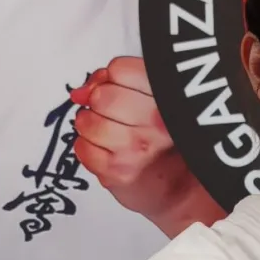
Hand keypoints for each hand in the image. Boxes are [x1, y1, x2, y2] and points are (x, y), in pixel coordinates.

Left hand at [71, 56, 225, 237]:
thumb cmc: (166, 142)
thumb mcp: (155, 101)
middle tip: (114, 115)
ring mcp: (137, 148)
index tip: (122, 90)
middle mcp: (157, 121)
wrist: (179, 189)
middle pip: (101, 95)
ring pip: (86, 121)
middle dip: (100, 103)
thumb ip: (117, 83)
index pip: (120, 69)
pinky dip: (88, 148)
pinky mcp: (119, 172)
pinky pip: (81, 148)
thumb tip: (79, 92)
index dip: (113, 78)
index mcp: (169, 96)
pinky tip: (107, 151)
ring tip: (110, 134)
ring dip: (91, 126)